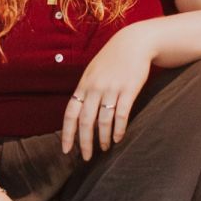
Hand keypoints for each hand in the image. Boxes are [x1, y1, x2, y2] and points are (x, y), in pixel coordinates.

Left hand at [61, 22, 153, 160]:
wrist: (134, 42)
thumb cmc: (112, 59)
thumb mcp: (93, 72)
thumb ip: (86, 91)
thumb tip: (79, 115)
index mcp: (84, 85)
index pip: (70, 114)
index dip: (67, 134)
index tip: (66, 150)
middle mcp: (95, 88)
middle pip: (85, 121)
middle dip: (84, 142)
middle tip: (86, 157)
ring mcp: (112, 89)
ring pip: (103, 121)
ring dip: (103, 138)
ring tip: (104, 148)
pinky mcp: (129, 89)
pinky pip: (121, 115)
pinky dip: (119, 129)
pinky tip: (118, 139)